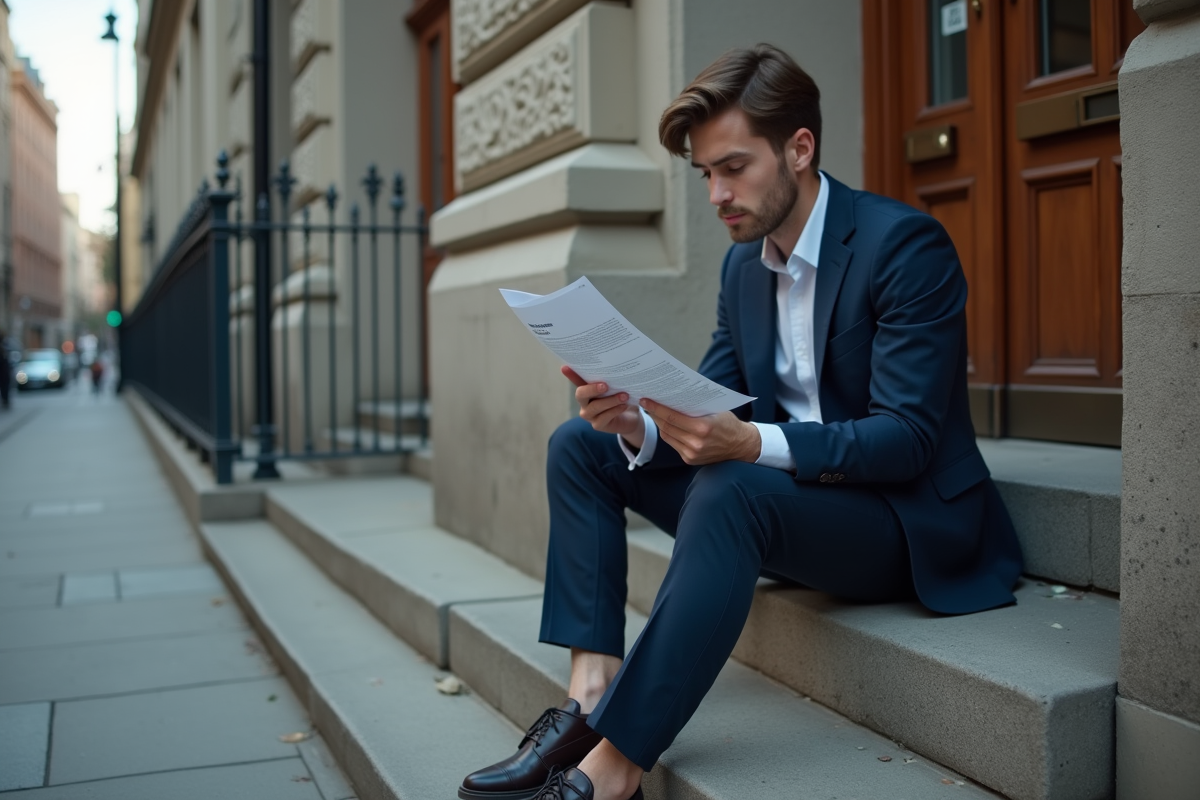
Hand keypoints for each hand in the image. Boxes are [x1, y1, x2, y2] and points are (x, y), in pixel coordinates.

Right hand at [562, 366, 644, 446]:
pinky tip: (624, 406)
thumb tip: (619, 370)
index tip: (564, 367)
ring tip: (624, 396)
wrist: (631, 418)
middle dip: (592, 389)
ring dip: (610, 400)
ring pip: (595, 407)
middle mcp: (585, 402)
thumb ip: (616, 381)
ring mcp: (589, 415)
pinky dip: (615, 410)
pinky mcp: (597, 425)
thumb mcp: (620, 387)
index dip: (571, 374)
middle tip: (605, 385)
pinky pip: (604, 417)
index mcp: (588, 389)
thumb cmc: (622, 399)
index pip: (578, 380)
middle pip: (580, 394)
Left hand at [640, 398, 760, 464]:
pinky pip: (673, 443)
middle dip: (654, 414)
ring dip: (659, 424)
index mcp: (703, 428)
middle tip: (646, 403)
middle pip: (667, 426)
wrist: (740, 445)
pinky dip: (668, 433)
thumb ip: (694, 407)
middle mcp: (696, 443)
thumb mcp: (714, 410)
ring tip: (653, 412)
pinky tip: (664, 424)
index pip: (672, 417)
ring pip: (667, 436)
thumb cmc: (728, 423)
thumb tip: (673, 395)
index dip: (657, 408)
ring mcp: (692, 454)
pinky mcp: (689, 460)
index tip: (646, 400)